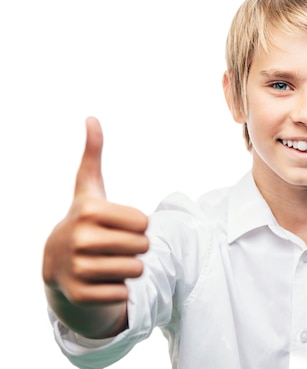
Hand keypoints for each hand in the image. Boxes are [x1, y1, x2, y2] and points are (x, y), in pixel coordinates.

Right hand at [42, 117, 148, 304]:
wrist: (57, 264)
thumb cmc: (84, 221)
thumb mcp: (88, 188)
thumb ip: (93, 155)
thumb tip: (91, 118)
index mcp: (88, 211)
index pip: (143, 223)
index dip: (136, 226)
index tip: (116, 226)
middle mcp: (78, 239)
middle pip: (142, 247)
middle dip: (136, 248)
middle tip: (114, 246)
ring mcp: (76, 269)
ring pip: (136, 270)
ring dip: (129, 268)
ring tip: (109, 262)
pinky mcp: (79, 295)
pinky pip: (123, 294)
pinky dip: (120, 290)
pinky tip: (101, 281)